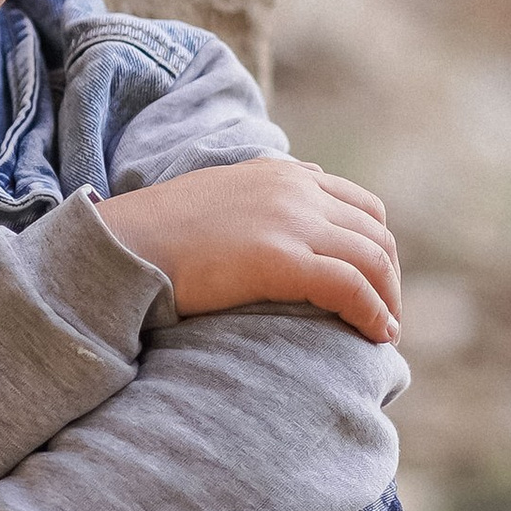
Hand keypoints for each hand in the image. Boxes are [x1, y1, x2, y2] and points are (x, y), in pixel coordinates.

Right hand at [97, 156, 401, 340]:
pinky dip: (373, 313)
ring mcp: (290, 220)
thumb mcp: (216, 207)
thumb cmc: (155, 239)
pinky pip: (352, 286)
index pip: (359, 205)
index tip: (373, 287)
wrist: (121, 248)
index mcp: (280, 173)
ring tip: (383, 334)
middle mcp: (294, 188)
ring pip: (372, 258)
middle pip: (375, 232)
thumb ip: (254, 214)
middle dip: (389, 277)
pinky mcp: (282, 258)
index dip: (376, 249)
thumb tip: (272, 250)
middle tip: (384, 317)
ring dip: (387, 299)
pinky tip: (376, 337)